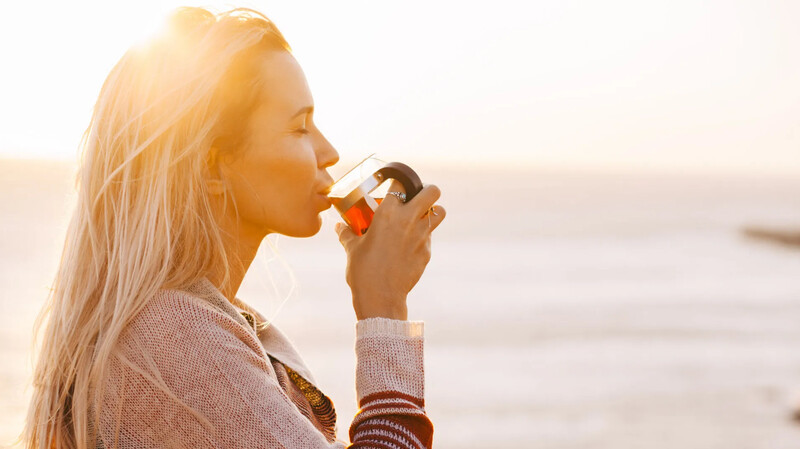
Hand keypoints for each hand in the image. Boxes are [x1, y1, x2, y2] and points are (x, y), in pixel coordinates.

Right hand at [335, 180, 445, 319]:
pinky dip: (422, 237)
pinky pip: (429, 237)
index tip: (396, 186)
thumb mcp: (352, 249)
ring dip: (433, 211)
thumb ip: (347, 233)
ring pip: (439, 213)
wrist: (380, 297)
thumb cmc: (362, 270)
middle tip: (418, 196)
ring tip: (421, 216)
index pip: (400, 183)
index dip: (399, 182)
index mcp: (387, 213)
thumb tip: (340, 226)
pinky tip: (409, 246)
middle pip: (432, 191)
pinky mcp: (427, 252)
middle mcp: (408, 220)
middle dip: (428, 190)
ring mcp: (421, 236)